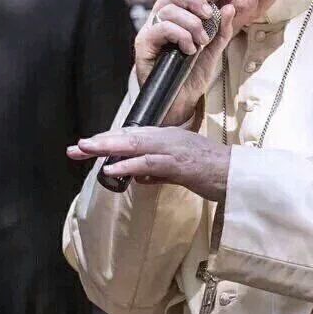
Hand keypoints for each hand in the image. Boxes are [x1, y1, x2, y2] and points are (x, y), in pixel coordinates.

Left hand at [68, 126, 230, 201]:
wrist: (236, 175)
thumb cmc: (211, 172)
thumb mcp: (179, 170)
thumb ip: (158, 171)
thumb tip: (138, 177)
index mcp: (166, 137)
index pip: (131, 136)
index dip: (108, 140)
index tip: (86, 147)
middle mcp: (167, 137)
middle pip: (127, 136)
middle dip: (100, 142)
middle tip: (76, 147)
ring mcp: (172, 148)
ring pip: (134, 144)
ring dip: (108, 147)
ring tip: (86, 150)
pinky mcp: (178, 163)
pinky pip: (149, 162)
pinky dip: (129, 164)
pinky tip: (112, 168)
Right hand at [138, 0, 235, 127]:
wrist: (182, 102)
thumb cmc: (192, 75)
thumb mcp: (213, 49)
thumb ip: (221, 29)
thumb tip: (230, 7)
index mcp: (172, 18)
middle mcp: (158, 22)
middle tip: (208, 14)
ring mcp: (149, 33)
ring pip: (167, 10)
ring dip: (191, 23)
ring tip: (202, 41)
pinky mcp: (144, 46)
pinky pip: (161, 28)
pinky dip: (180, 35)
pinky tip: (190, 50)